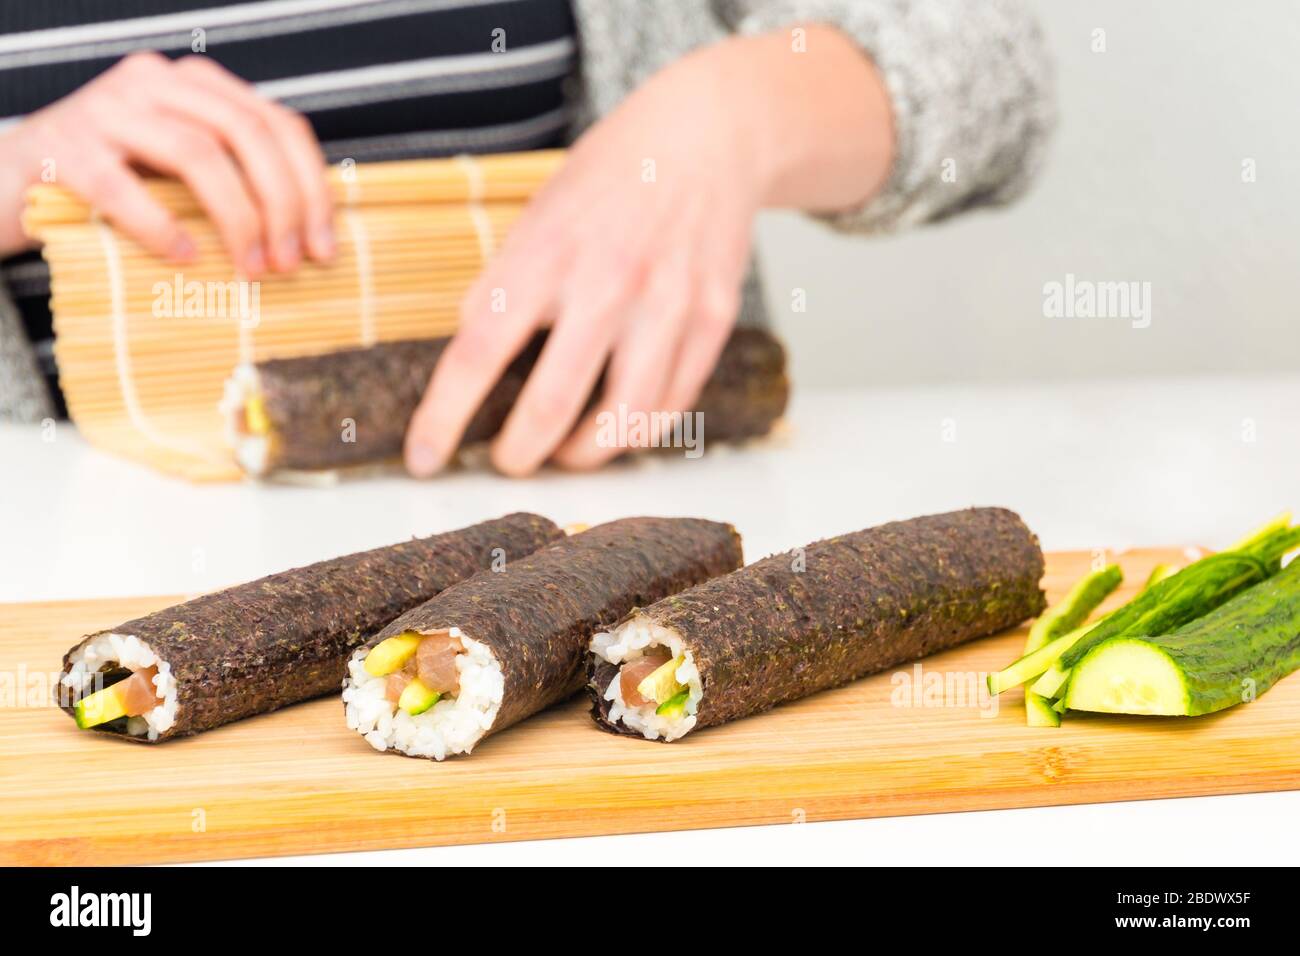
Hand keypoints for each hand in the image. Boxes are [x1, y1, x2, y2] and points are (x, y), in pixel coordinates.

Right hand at [0, 52, 333, 271]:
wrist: (14, 179)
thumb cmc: (116, 181)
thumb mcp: (184, 170)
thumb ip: (239, 177)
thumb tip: (310, 232)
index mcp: (195, 85)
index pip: (276, 123)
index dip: (311, 186)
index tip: (325, 244)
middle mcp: (154, 84)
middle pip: (246, 133)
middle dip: (282, 204)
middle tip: (292, 262)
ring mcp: (106, 111)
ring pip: (196, 154)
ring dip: (237, 218)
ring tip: (252, 267)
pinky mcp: (64, 150)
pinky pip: (123, 188)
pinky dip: (162, 227)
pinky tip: (187, 257)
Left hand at [406, 48, 758, 477]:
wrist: (705, 137)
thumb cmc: (610, 176)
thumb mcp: (537, 213)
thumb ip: (506, 283)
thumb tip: (473, 356)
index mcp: (545, 253)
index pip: (479, 352)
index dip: (445, 415)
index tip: (425, 457)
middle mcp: (607, 283)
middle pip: (551, 403)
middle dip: (518, 452)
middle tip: (506, 461)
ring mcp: (665, 305)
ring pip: (622, 419)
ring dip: (583, 454)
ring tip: (565, 455)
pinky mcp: (711, 319)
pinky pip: (672, 403)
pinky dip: (640, 430)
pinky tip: (619, 429)